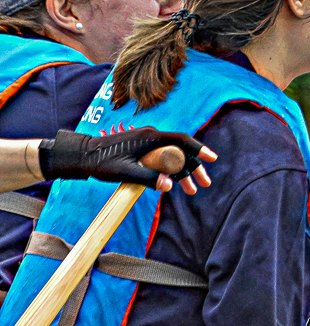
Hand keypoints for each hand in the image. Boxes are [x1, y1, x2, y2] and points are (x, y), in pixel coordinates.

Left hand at [41, 127, 216, 192]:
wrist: (81, 156)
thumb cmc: (101, 163)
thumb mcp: (124, 172)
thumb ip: (148, 178)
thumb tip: (169, 186)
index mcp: (150, 137)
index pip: (181, 140)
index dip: (198, 149)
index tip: (212, 159)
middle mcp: (151, 135)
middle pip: (180, 150)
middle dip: (194, 167)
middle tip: (204, 184)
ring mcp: (146, 141)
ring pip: (172, 155)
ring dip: (182, 171)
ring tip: (191, 190)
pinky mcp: (140, 148)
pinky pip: (162, 156)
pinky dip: (171, 168)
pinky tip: (174, 182)